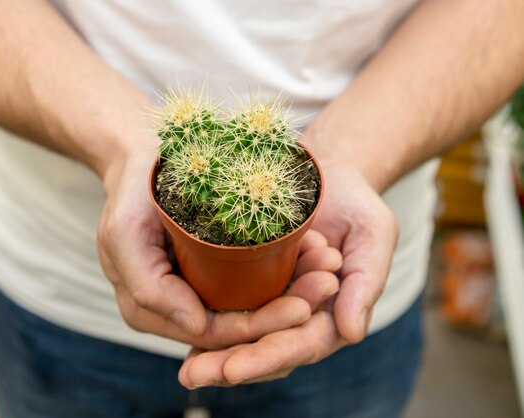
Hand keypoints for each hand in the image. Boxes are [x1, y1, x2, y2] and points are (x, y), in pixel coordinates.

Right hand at [97, 153, 342, 349]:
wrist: (141, 159)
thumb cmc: (131, 192)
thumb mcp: (125, 235)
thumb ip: (149, 288)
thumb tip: (197, 327)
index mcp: (152, 310)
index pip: (214, 334)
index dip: (259, 328)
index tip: (303, 308)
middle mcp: (176, 307)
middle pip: (240, 324)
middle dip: (287, 311)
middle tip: (327, 284)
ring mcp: (197, 288)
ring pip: (251, 305)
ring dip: (293, 293)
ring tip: (328, 272)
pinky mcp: (213, 268)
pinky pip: (252, 282)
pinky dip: (284, 275)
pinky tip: (313, 257)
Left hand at [178, 158, 397, 386]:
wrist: (326, 174)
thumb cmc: (354, 201)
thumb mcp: (372, 232)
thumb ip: (366, 280)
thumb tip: (352, 332)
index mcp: (333, 312)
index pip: (301, 344)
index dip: (267, 357)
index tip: (233, 369)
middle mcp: (301, 315)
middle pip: (266, 349)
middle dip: (230, 365)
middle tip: (193, 375)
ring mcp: (275, 302)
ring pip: (244, 337)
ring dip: (213, 354)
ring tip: (186, 371)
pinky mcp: (252, 285)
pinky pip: (229, 308)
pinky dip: (206, 322)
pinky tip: (179, 330)